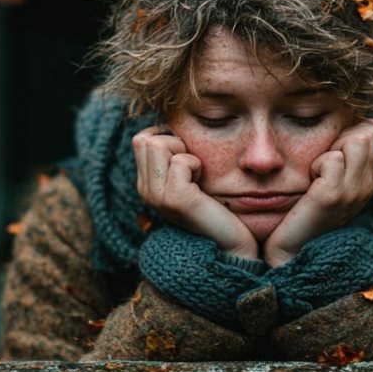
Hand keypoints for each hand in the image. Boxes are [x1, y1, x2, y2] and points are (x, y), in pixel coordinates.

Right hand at [133, 125, 258, 259]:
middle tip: (192, 165)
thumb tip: (172, 125)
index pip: (141, 139)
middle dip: (173, 141)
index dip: (166, 137)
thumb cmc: (216, 207)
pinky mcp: (175, 199)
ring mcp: (157, 196)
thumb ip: (174, 158)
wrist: (231, 246)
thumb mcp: (189, 179)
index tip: (187, 155)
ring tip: (196, 174)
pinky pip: (181, 161)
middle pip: (145, 139)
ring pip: (158, 144)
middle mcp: (145, 190)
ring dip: (184, 151)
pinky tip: (203, 183)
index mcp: (146, 184)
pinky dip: (196, 165)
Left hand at [263, 118, 372, 266]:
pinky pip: (333, 159)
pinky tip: (310, 182)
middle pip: (368, 133)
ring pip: (356, 140)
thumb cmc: (306, 208)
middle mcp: (369, 185)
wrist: (292, 249)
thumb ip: (347, 153)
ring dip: (330, 150)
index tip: (330, 155)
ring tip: (317, 171)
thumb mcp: (333, 179)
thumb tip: (370, 121)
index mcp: (370, 179)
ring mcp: (354, 191)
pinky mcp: (334, 195)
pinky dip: (317, 164)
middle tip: (322, 162)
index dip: (348, 133)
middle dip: (341, 137)